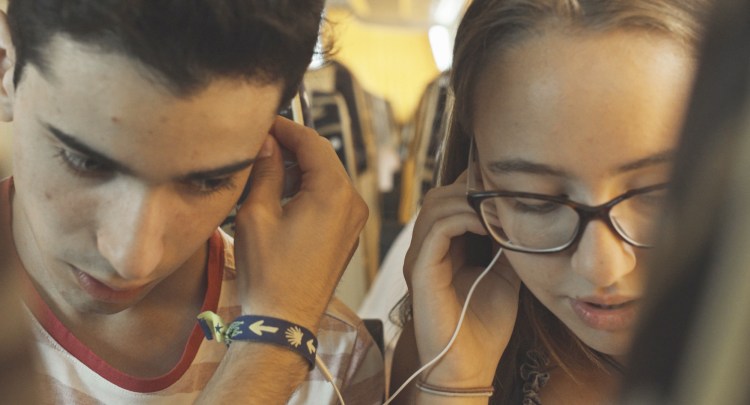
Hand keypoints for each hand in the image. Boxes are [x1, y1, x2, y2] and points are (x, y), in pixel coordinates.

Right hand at [233, 116, 367, 332]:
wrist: (285, 321)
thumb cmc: (271, 274)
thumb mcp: (258, 214)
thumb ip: (266, 170)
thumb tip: (267, 143)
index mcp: (334, 193)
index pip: (312, 141)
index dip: (285, 126)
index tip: (262, 122)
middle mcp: (352, 203)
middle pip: (322, 156)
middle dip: (291, 147)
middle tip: (260, 144)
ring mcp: (353, 220)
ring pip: (327, 176)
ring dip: (299, 168)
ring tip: (266, 170)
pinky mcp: (347, 233)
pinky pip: (331, 197)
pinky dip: (309, 188)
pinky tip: (282, 193)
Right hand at [404, 172, 520, 386]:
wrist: (470, 366)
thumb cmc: (485, 327)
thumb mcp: (504, 276)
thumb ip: (506, 246)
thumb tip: (523, 216)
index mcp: (442, 249)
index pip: (450, 200)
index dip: (475, 189)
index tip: (508, 190)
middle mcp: (426, 249)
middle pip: (439, 196)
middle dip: (471, 188)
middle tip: (502, 196)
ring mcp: (420, 258)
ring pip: (434, 206)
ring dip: (467, 200)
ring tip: (495, 209)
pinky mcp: (421, 271)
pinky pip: (436, 229)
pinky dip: (462, 219)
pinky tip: (485, 226)